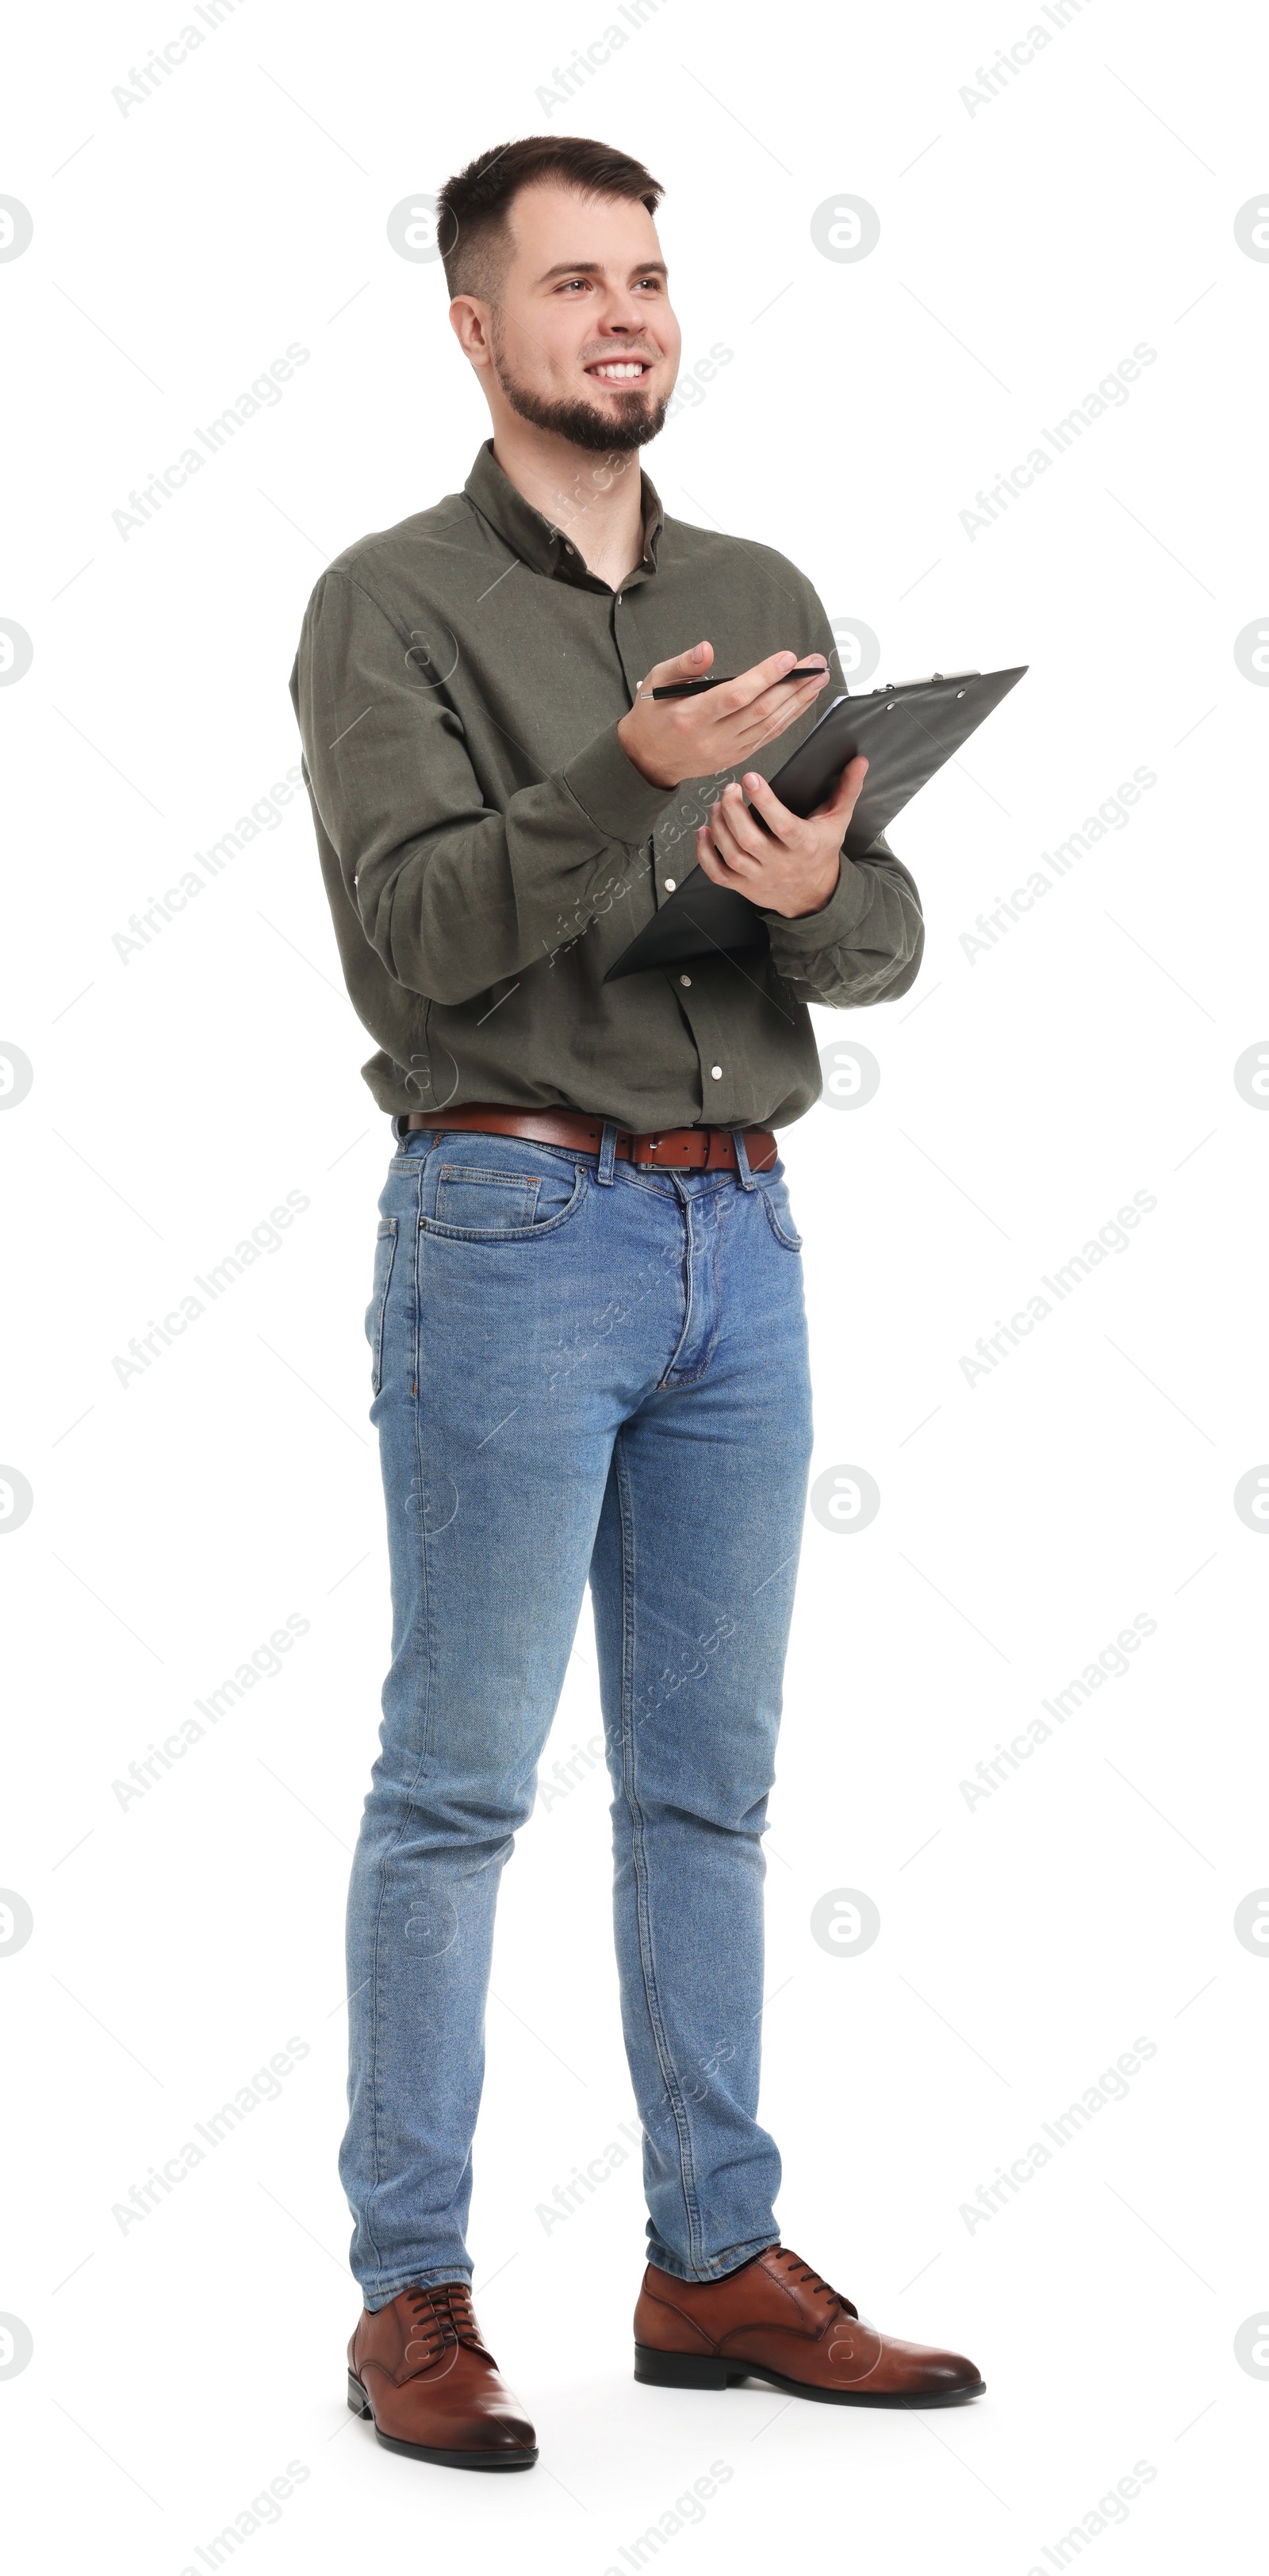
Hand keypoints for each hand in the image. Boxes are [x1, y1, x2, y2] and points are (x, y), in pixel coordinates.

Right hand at [617, 640, 829, 790]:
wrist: (647, 760)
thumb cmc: (652, 715)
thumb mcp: (655, 682)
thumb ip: (683, 665)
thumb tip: (707, 649)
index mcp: (691, 717)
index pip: (735, 695)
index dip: (764, 677)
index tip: (788, 659)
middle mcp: (712, 737)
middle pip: (761, 710)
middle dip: (793, 685)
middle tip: (816, 664)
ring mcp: (727, 751)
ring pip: (770, 725)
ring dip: (798, 702)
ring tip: (818, 679)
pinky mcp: (736, 757)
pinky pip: (768, 737)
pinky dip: (789, 719)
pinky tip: (803, 702)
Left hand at [695, 756, 869, 918]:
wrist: (813, 896)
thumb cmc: (821, 852)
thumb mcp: (837, 821)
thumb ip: (847, 790)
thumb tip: (860, 761)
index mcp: (803, 845)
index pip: (781, 824)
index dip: (765, 801)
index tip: (750, 778)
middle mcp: (779, 863)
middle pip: (749, 838)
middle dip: (733, 810)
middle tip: (729, 789)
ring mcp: (759, 877)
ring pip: (731, 854)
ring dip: (719, 826)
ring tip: (718, 805)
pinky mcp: (743, 887)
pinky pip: (718, 874)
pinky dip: (705, 854)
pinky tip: (703, 832)